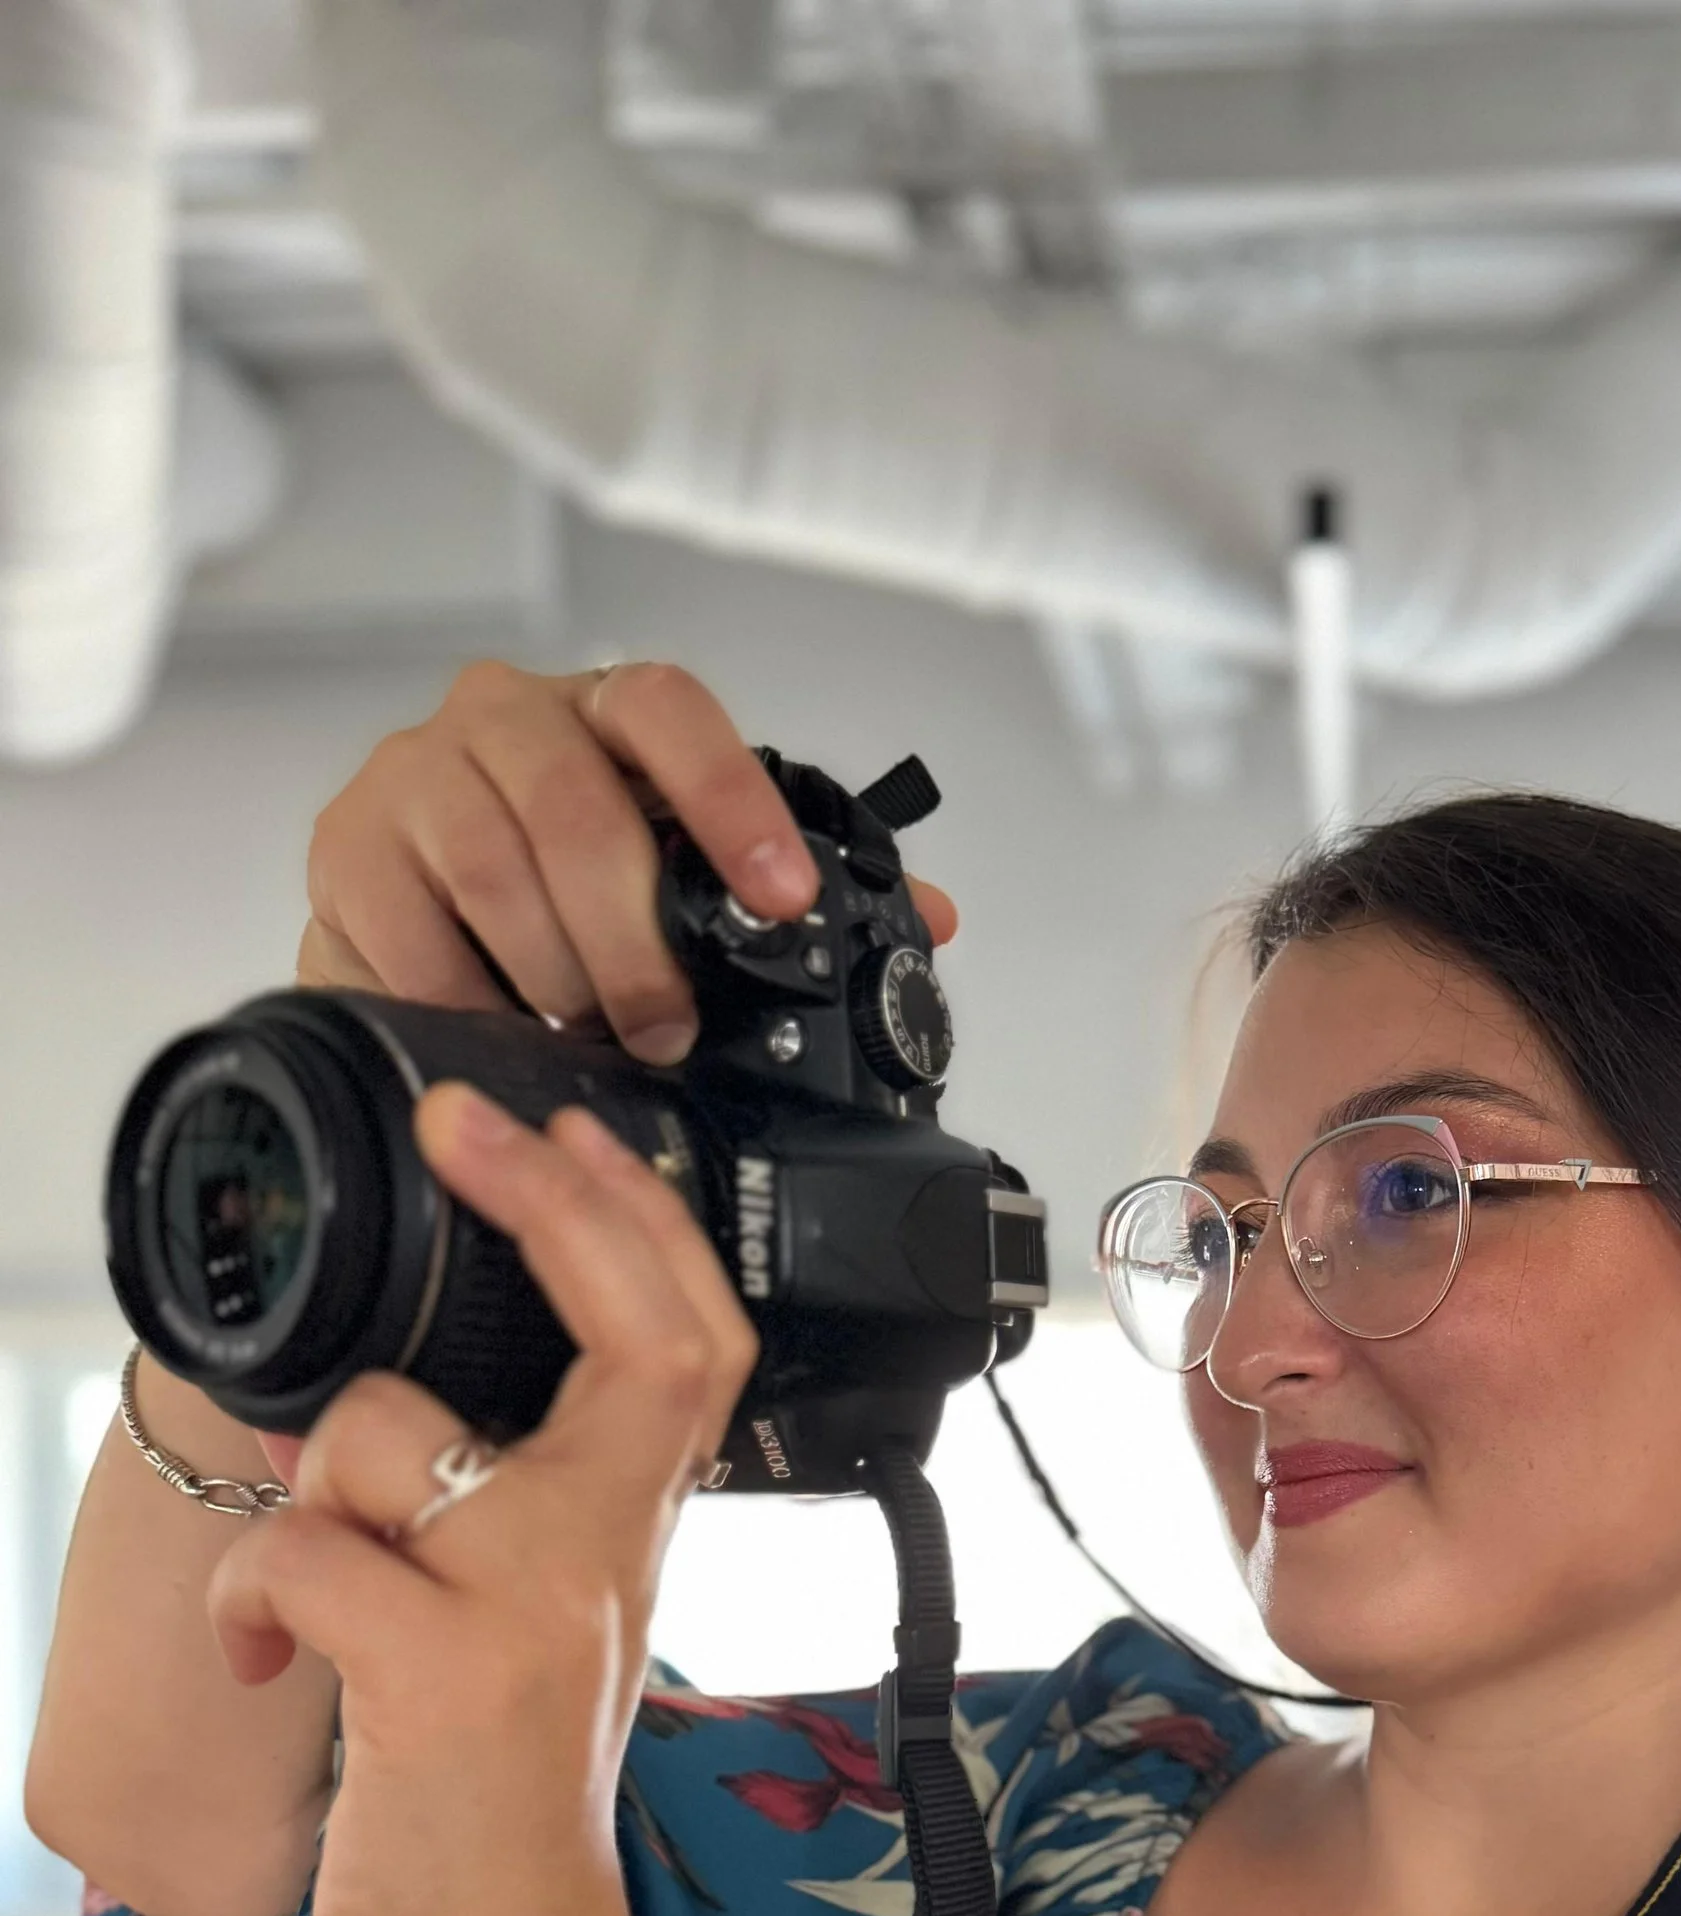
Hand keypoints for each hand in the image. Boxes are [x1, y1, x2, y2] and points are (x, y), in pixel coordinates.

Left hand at [203, 1080, 758, 1915]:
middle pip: (631, 1338)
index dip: (636, 1220)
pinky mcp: (448, 1675)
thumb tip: (364, 1404)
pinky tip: (272, 1659)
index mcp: (626, 1535)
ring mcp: (535, 1612)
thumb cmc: (492, 1800)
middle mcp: (605, 1558)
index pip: (690, 1342)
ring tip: (301, 1594)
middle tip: (473, 1136)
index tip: (561, 1127)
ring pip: (388, 1436)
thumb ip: (499, 1507)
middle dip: (551, 1203)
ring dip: (302, 1495)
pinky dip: (250, 1598)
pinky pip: (305, 1551)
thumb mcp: (529, 1625)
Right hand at [297, 657, 957, 1058]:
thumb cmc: (565, 894)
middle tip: (667, 1025)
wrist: (418, 917)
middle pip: (575, 810)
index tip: (782, 896)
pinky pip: (411, 934)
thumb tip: (932, 917)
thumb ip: (794, 890)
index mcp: (603, 711)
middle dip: (634, 939)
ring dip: (556, 974)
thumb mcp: (682, 879)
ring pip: (493, 869)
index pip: (670, 711)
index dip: (732, 799)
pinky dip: (467, 1001)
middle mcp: (501, 717)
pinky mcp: (345, 852)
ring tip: (589, 1036)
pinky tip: (503, 1033)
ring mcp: (412, 776)